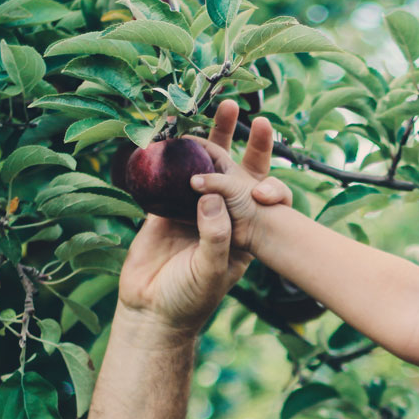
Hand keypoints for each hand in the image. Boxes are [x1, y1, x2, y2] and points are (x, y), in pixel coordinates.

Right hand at [115, 100, 283, 329]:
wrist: (152, 313)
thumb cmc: (190, 299)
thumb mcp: (210, 269)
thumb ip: (214, 235)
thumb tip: (211, 195)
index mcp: (243, 230)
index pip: (259, 190)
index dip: (263, 166)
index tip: (265, 140)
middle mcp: (221, 215)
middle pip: (231, 169)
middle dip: (234, 137)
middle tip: (234, 105)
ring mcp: (191, 210)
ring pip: (199, 168)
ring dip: (200, 140)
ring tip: (201, 108)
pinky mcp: (163, 211)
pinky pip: (166, 179)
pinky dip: (166, 157)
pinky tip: (167, 133)